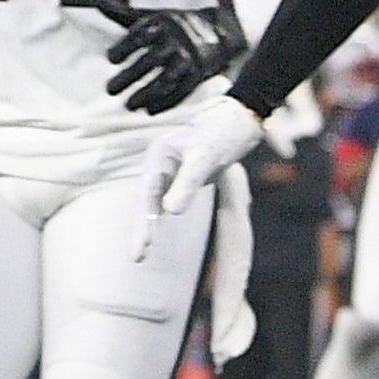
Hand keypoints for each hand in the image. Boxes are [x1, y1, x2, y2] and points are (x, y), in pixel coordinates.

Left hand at [98, 0, 246, 115]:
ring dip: (147, 93)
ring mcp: (187, 58)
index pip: (141, 35)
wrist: (214, 31)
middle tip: (110, 89)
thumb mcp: (147, 14)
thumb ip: (119, 11)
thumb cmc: (170, 25)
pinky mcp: (197, 74)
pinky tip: (150, 110)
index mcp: (160, 24)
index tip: (111, 59)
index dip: (125, 47)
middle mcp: (175, 41)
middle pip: (151, 60)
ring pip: (167, 78)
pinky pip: (182, 90)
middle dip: (130, 76)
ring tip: (129, 105)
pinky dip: (167, 102)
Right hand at [136, 85, 265, 254]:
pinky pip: (166, 200)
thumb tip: (170, 213)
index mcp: (158, 155)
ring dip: (148, 225)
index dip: (141, 223)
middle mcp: (159, 163)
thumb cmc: (224, 134)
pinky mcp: (182, 176)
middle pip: (145, 201)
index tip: (140, 250)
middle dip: (140, 229)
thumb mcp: (206, 158)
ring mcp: (170, 170)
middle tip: (137, 258)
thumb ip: (187, 184)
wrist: (242, 119)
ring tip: (141, 254)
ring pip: (153, 202)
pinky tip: (154, 233)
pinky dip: (159, 217)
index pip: (145, 195)